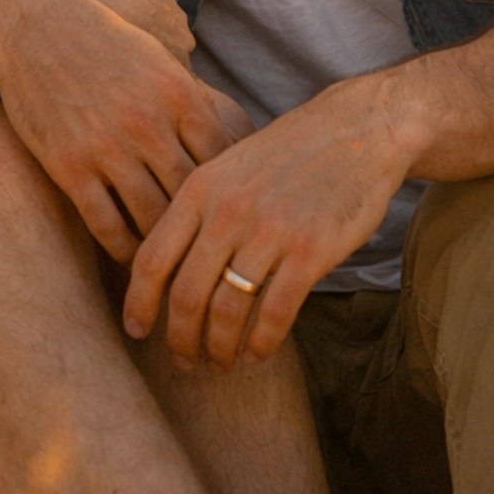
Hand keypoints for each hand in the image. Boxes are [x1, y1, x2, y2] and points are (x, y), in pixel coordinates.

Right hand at [0, 0, 247, 264]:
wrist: (29, 22)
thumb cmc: (102, 40)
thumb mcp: (159, 59)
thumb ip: (192, 103)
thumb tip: (234, 144)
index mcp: (180, 95)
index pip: (226, 161)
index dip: (236, 194)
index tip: (239, 217)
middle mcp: (149, 124)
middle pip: (194, 197)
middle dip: (208, 230)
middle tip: (219, 258)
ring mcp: (107, 147)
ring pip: (153, 219)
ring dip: (168, 248)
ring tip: (181, 270)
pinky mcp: (68, 165)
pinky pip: (106, 225)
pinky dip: (124, 250)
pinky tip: (133, 262)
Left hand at [122, 72, 412, 368]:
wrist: (356, 129)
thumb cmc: (289, 153)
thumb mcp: (229, 167)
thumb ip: (198, 209)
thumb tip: (166, 266)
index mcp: (199, 188)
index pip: (152, 258)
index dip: (139, 303)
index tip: (136, 331)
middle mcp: (227, 211)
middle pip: (185, 295)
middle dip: (180, 339)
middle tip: (184, 362)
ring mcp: (269, 231)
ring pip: (227, 311)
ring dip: (219, 349)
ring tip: (220, 364)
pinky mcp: (309, 250)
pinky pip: (275, 313)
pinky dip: (261, 344)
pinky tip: (256, 356)